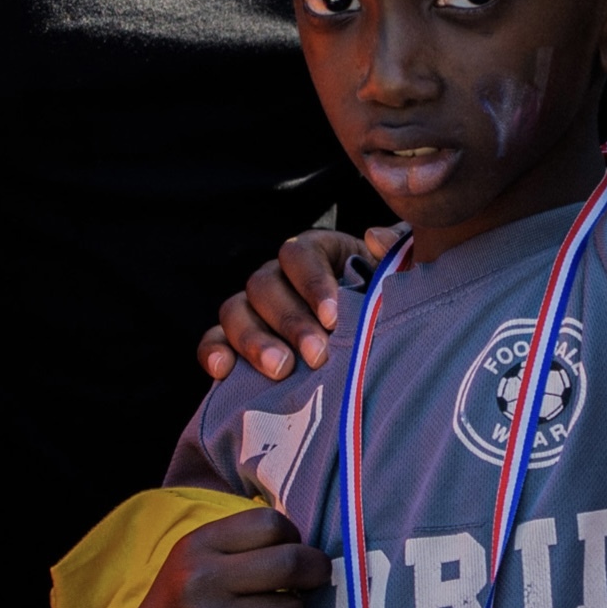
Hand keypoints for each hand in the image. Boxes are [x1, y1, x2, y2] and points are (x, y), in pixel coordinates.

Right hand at [123, 507, 330, 607]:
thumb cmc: (182, 603)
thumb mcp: (196, 559)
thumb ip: (242, 543)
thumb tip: (307, 541)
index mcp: (196, 547)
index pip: (270, 523)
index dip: (292, 536)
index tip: (292, 548)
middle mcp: (201, 584)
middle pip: (290, 563)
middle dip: (313, 571)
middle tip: (315, 577)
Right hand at [197, 227, 403, 380]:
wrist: (372, 343)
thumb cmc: (384, 305)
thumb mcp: (394, 279)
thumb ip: (390, 256)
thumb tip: (373, 235)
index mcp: (315, 252)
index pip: (300, 254)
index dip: (312, 283)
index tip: (333, 316)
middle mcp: (278, 275)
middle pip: (265, 284)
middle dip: (289, 321)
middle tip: (316, 355)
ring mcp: (253, 307)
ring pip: (235, 310)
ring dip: (254, 340)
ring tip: (281, 371)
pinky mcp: (235, 341)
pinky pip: (212, 339)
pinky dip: (212, 351)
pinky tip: (223, 372)